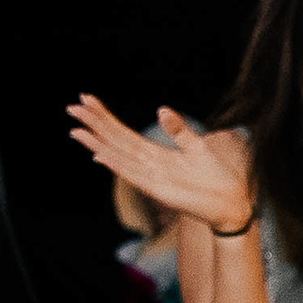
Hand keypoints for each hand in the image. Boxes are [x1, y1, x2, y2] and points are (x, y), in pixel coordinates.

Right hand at [65, 99, 255, 234]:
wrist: (231, 203)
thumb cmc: (215, 177)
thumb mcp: (196, 146)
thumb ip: (178, 129)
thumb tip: (161, 109)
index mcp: (154, 153)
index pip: (122, 132)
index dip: (104, 117)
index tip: (87, 99)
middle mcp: (147, 165)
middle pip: (115, 140)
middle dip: (95, 124)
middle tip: (72, 107)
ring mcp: (150, 177)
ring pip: (118, 156)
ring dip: (98, 143)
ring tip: (77, 131)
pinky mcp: (159, 190)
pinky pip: (133, 174)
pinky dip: (117, 164)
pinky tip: (102, 155)